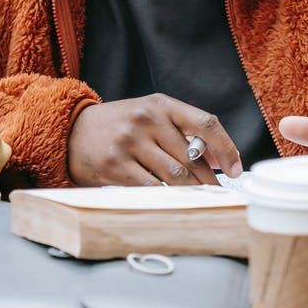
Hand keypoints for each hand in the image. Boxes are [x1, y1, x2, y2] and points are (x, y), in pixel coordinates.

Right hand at [66, 95, 243, 186]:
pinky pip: (150, 188)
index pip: (206, 123)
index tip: (236, 170)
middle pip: (191, 157)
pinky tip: (173, 202)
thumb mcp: (151, 116)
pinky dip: (166, 198)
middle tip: (218, 195)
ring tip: (200, 201)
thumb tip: (218, 158)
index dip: (226, 148)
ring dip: (191, 192)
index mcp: (161, 104)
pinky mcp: (114, 165)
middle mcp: (147, 119)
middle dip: (209, 181)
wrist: (71, 130)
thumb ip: (184, 132)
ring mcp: (129, 142)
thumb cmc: (119, 125)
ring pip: (174, 175)